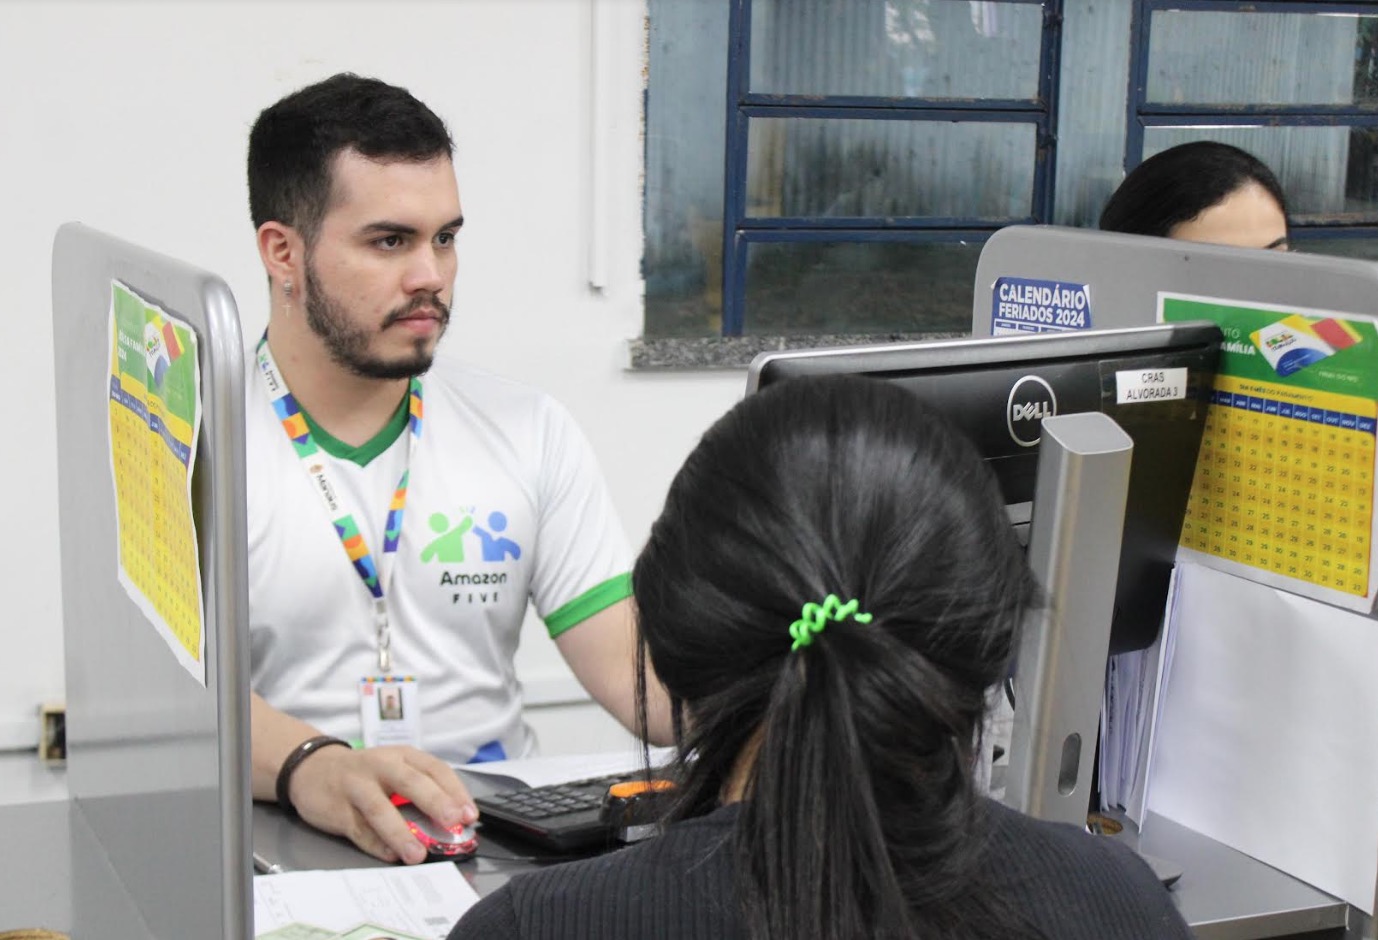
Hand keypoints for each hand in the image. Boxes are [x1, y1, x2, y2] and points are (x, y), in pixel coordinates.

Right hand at [287, 743, 477, 863]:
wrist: (313, 768)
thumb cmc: (366, 773)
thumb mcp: (395, 770)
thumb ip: (422, 789)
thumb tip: (455, 821)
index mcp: (403, 756)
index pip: (435, 769)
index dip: (455, 791)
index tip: (470, 814)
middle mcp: (381, 766)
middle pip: (410, 782)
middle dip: (434, 802)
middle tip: (452, 822)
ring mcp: (357, 786)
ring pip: (380, 809)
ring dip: (401, 832)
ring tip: (417, 853)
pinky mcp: (338, 809)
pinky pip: (358, 829)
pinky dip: (375, 844)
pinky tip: (390, 855)